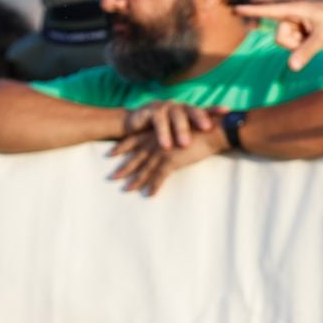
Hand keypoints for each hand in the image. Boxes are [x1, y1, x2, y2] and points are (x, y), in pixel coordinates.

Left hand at [110, 120, 227, 196]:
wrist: (212, 130)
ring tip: (126, 189)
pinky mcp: (173, 161)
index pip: (134, 140)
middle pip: (136, 157)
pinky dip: (155, 186)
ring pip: (145, 169)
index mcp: (157, 133)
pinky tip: (149, 194)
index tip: (110, 153)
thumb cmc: (200, 127)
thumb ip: (169, 135)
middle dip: (124, 168)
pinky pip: (160, 177)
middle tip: (112, 177)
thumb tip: (167, 143)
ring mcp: (163, 152)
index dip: (122, 147)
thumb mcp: (180, 128)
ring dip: (136, 180)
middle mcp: (157, 142)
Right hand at [116, 100, 220, 151]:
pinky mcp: (149, 111)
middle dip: (199, 119)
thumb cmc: (163, 132)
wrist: (135, 127)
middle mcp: (177, 107)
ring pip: (174, 115)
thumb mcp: (180, 133)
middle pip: (191, 110)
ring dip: (180, 129)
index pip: (204, 109)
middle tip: (206, 128)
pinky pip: (157, 121)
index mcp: (187, 112)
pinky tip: (165, 145)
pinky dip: (162, 133)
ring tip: (184, 144)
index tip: (227, 110)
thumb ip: (196, 135)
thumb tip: (220, 141)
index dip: (214, 109)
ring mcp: (163, 107)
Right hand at [235, 0, 322, 70]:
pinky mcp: (299, 30)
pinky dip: (303, 46)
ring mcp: (295, 23)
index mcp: (295, 9)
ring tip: (315, 36)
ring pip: (286, 43)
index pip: (269, 11)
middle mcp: (292, 15)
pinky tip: (315, 37)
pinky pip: (293, 45)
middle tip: (312, 37)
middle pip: (279, 38)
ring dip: (300, 46)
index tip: (234, 8)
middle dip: (293, 44)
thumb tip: (291, 67)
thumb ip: (306, 52)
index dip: (251, 11)